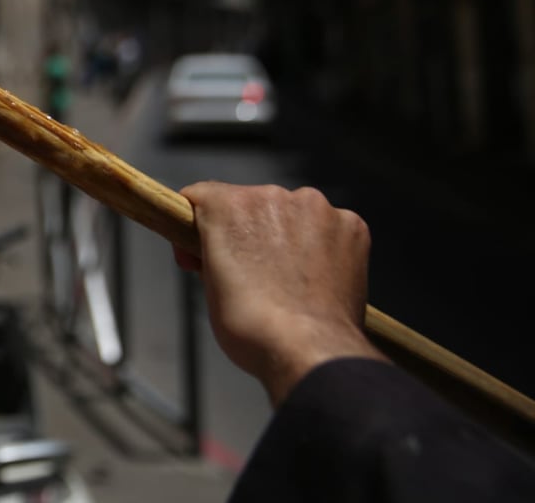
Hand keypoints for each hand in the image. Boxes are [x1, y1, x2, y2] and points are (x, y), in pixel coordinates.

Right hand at [178, 182, 386, 405]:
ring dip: (286, 235)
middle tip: (249, 273)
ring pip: (292, 214)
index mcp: (229, 207)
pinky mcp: (350, 226)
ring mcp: (317, 209)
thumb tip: (217, 252)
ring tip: (288, 279)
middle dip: (246, 232)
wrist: (310, 352)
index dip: (197, 225)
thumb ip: (210, 254)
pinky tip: (316, 277)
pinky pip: (328, 227)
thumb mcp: (211, 287)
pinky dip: (321, 246)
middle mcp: (273, 195)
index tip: (200, 250)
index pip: (202, 197)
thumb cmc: (253, 327)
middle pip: (250, 204)